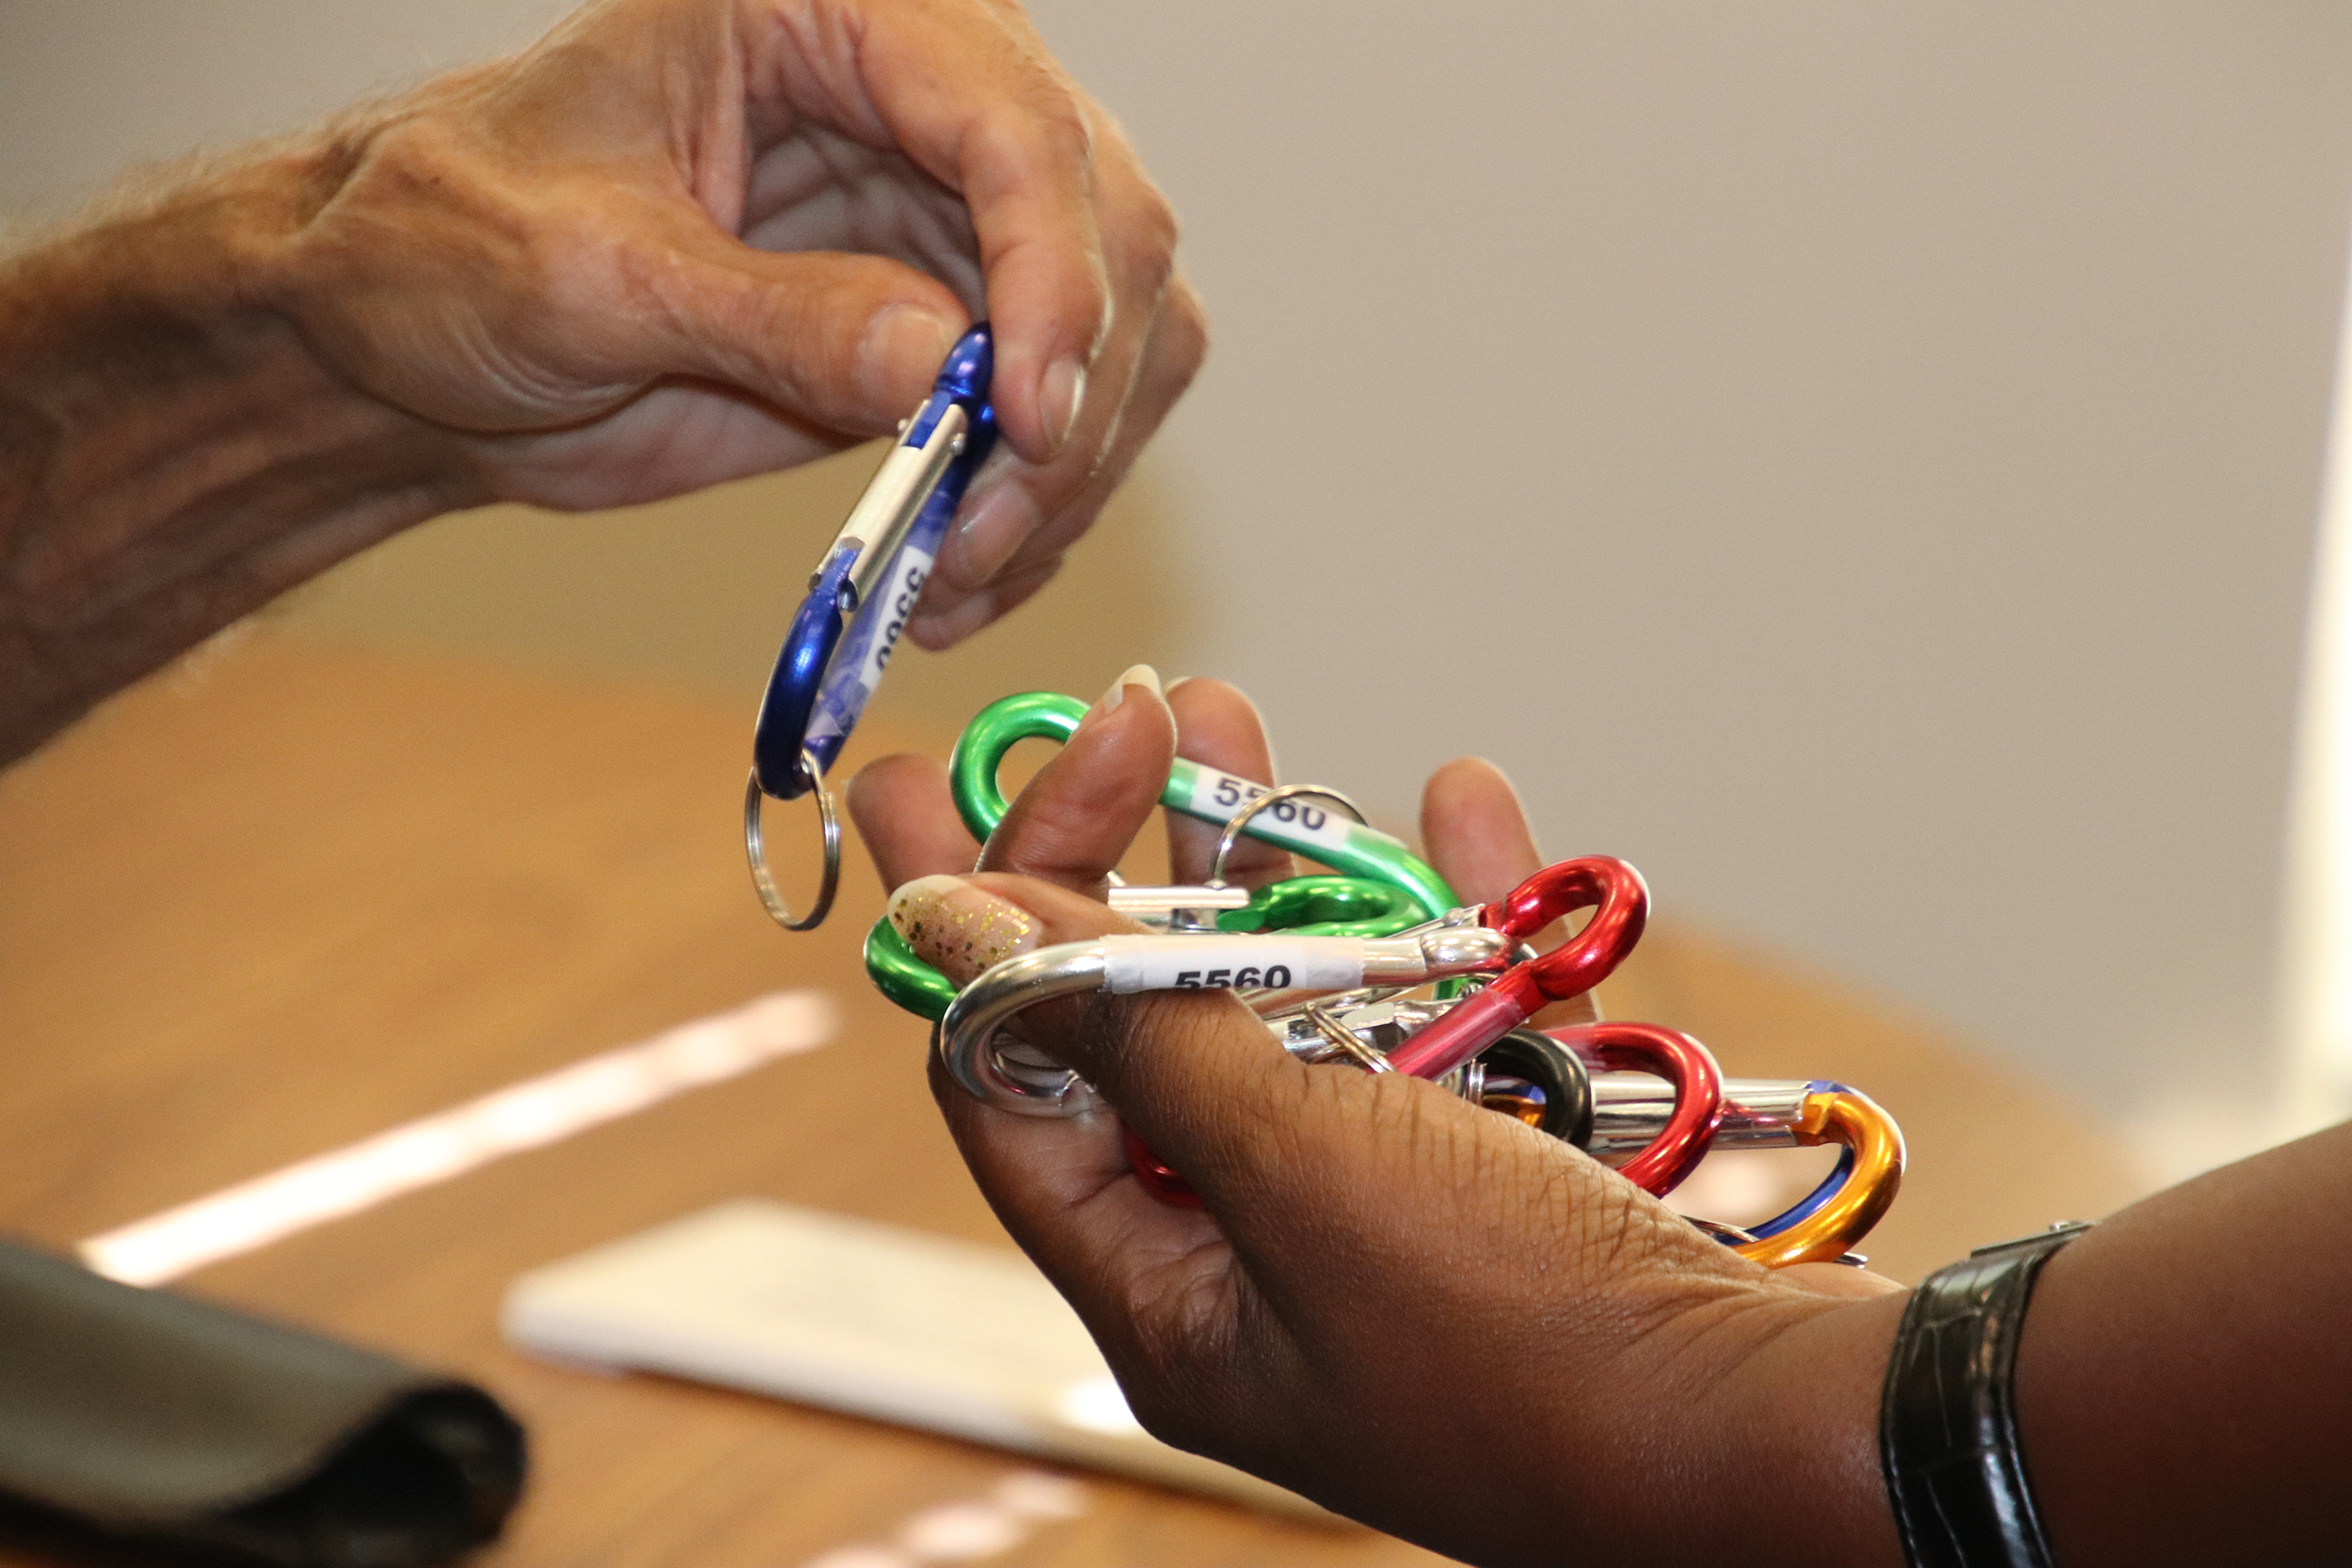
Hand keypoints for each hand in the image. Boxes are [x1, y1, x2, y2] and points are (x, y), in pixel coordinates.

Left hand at [281, 0, 1203, 639]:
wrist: (410, 341)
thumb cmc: (445, 243)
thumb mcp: (584, 271)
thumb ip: (771, 314)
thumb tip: (949, 368)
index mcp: (835, 10)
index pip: (1013, 121)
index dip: (1050, 272)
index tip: (1025, 420)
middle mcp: (922, 98)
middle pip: (1109, 228)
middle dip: (1075, 398)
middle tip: (985, 530)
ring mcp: (949, 221)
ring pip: (1124, 335)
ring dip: (1069, 476)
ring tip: (954, 575)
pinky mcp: (949, 333)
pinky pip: (1064, 421)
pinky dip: (1039, 513)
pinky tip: (955, 580)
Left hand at [849, 671, 1907, 1566]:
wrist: (1792, 1434)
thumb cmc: (1523, 1334)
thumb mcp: (1292, 1166)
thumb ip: (1128, 1032)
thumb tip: (953, 925)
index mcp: (1169, 1289)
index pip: (1015, 1081)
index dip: (969, 923)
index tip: (936, 774)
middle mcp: (1264, 1253)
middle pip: (1152, 1026)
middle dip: (1133, 864)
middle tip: (1125, 716)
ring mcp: (1395, 1209)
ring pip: (1303, 1004)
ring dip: (1283, 865)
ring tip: (1244, 728)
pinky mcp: (1517, 1169)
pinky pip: (1462, 1020)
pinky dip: (1459, 918)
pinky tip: (1464, 811)